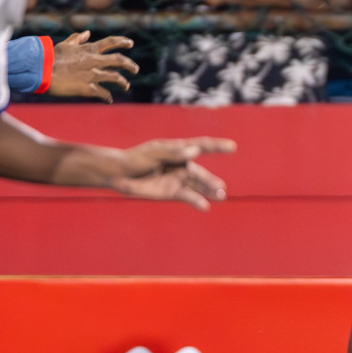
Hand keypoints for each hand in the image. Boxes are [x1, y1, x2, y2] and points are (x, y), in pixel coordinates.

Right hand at [48, 31, 138, 102]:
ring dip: (122, 82)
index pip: (109, 43)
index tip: (130, 43)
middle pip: (118, 60)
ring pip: (114, 77)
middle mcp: (93, 61)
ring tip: (126, 86)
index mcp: (87, 49)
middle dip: (129, 65)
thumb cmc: (49, 57)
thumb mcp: (64, 45)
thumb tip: (87, 32)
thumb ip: (77, 39)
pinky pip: (103, 93)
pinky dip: (107, 97)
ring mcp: (92, 74)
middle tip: (135, 69)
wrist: (40, 70)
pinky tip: (109, 100)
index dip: (121, 42)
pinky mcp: (87, 88)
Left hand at [110, 137, 235, 209]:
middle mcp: (182, 164)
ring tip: (221, 196)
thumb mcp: (152, 153)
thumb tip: (194, 151)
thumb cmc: (135, 159)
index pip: (201, 146)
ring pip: (198, 185)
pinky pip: (188, 196)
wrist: (119, 174)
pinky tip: (205, 206)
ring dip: (210, 191)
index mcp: (178, 149)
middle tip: (221, 188)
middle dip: (211, 180)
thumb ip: (173, 152)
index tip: (232, 147)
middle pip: (201, 172)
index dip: (217, 146)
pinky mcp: (173, 191)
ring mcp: (178, 178)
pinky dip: (197, 201)